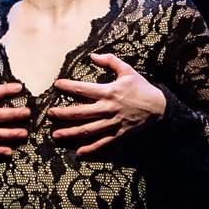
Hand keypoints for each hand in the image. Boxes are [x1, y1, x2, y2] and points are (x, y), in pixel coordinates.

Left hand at [49, 52, 164, 153]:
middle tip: (50, 114)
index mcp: (109, 91)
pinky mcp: (118, 134)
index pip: (83, 89)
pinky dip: (90, 149)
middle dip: (63, 113)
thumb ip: (110, 62)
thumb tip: (93, 55)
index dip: (68, 86)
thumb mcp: (127, 70)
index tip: (57, 85)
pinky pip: (102, 143)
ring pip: (87, 130)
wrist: (159, 107)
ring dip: (70, 133)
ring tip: (56, 134)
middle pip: (80, 112)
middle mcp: (108, 108)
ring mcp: (112, 123)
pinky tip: (78, 152)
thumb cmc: (141, 88)